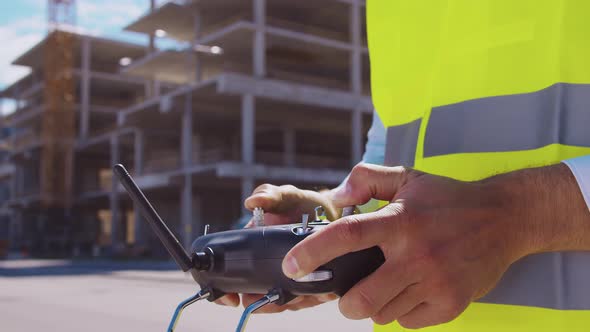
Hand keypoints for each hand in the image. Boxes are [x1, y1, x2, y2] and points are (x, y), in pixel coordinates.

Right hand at [214, 183, 338, 310]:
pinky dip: (309, 298)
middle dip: (259, 301)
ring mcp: (287, 277)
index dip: (226, 289)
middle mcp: (267, 266)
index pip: (231, 273)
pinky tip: (318, 293)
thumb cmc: (302, 203)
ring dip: (285, 303)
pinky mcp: (309, 284)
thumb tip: (252, 202)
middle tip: (269, 299)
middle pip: (253, 295)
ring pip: (279, 301)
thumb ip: (268, 195)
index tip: (230, 296)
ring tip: (295, 297)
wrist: (332, 211)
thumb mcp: (285, 196)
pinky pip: (304, 299)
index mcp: (254, 248)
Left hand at [281, 163, 537, 327]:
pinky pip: (407, 321)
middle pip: (360, 297)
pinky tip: (413, 291)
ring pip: (382, 313)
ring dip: (375, 305)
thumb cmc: (448, 199)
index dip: (312, 252)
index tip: (290, 266)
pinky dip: (401, 311)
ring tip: (389, 284)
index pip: (347, 236)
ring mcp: (436, 282)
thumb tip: (336, 197)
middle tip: (347, 295)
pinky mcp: (451, 304)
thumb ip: (367, 179)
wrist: (505, 219)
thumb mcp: (407, 178)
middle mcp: (417, 253)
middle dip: (344, 302)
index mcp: (401, 220)